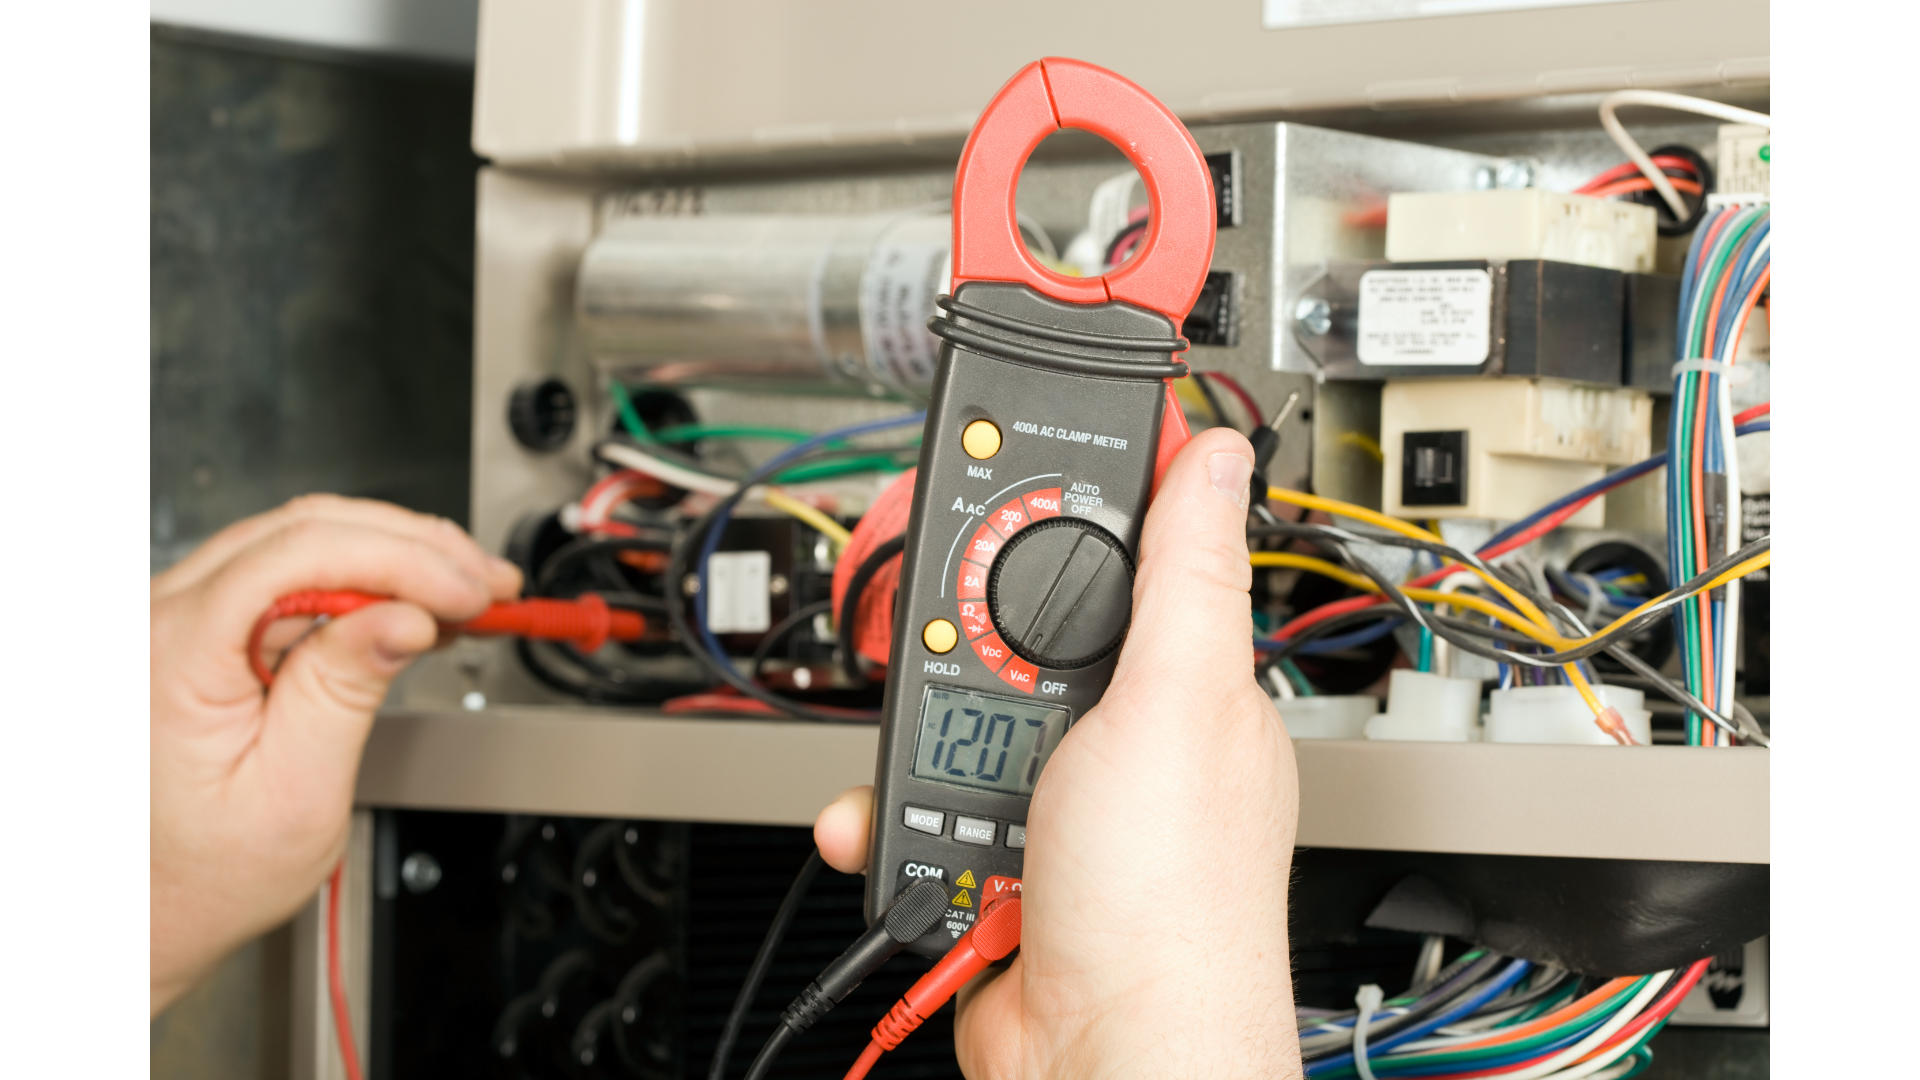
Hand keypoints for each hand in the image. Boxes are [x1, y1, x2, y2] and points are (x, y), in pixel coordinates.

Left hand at [150, 495, 521, 1014]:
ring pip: (298, 540)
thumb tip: (404, 616)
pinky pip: (284, 574)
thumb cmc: (197, 876)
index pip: (299, 553)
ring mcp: (171, 617)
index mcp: (169, 653)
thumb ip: (345, 691)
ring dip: (394, 558)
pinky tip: (412, 601)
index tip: (468, 590)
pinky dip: (359, 581)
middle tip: (488, 583)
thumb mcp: (295, 794)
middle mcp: (155, 618)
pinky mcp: (196, 627)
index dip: (401, 559)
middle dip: (414, 548)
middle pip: (303, 529)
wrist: (139, 913)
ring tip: (466, 592)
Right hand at [815, 428, 1302, 1077]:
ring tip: (935, 776)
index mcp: (1186, 689)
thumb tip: (1218, 454)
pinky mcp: (1001, 865)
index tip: (998, 493)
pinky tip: (901, 837)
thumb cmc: (1172, 897)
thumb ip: (1187, 574)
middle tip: (959, 670)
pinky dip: (895, 827)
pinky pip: (924, 815)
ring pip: (958, 728)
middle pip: (1016, 644)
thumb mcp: (1176, 702)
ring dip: (919, 752)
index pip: (1124, 566)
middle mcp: (1127, 743)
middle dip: (965, 658)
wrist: (1103, 1057)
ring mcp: (1060, 807)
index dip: (1060, 525)